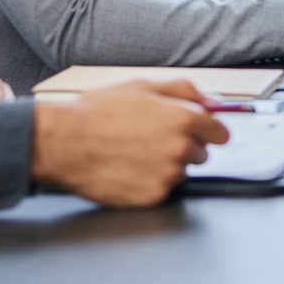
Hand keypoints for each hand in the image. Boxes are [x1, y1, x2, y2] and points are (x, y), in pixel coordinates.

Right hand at [30, 80, 228, 206]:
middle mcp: (180, 149)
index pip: (220, 132)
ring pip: (181, 172)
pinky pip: (162, 189)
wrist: (63, 144)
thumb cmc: (98, 112)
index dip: (208, 130)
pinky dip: (150, 182)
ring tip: (134, 152)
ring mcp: (167, 176)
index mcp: (184, 119)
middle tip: (151, 138)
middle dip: (184, 146)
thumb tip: (212, 100)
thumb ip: (185, 90)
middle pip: (201, 153)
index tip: (198, 131)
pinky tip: (128, 168)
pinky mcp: (152, 197)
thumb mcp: (142, 86)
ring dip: (167, 165)